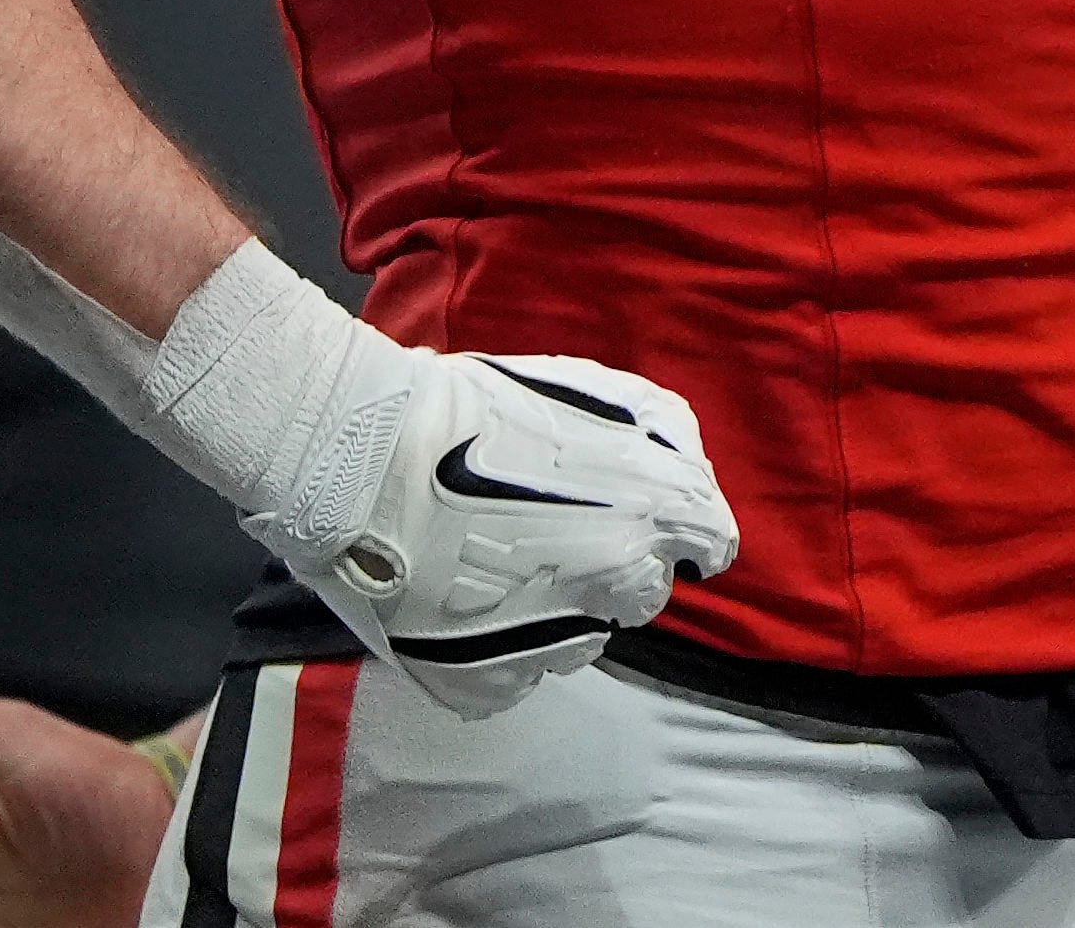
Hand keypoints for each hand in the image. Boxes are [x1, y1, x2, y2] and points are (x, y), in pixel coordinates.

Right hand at [263, 348, 740, 718]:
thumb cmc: (474, 410)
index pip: (711, 540)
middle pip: (640, 593)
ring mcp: (552, 639)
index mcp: (654, 506)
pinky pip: (515, 672)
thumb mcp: (592, 393)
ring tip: (493, 563)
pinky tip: (461, 601)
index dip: (691, 535)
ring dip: (555, 607)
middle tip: (550, 534)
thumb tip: (687, 474)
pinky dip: (497, 644)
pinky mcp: (489, 680)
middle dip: (612, 567)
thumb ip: (655, 437)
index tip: (672, 536)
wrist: (363, 458)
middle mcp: (617, 580)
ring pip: (578, 636)